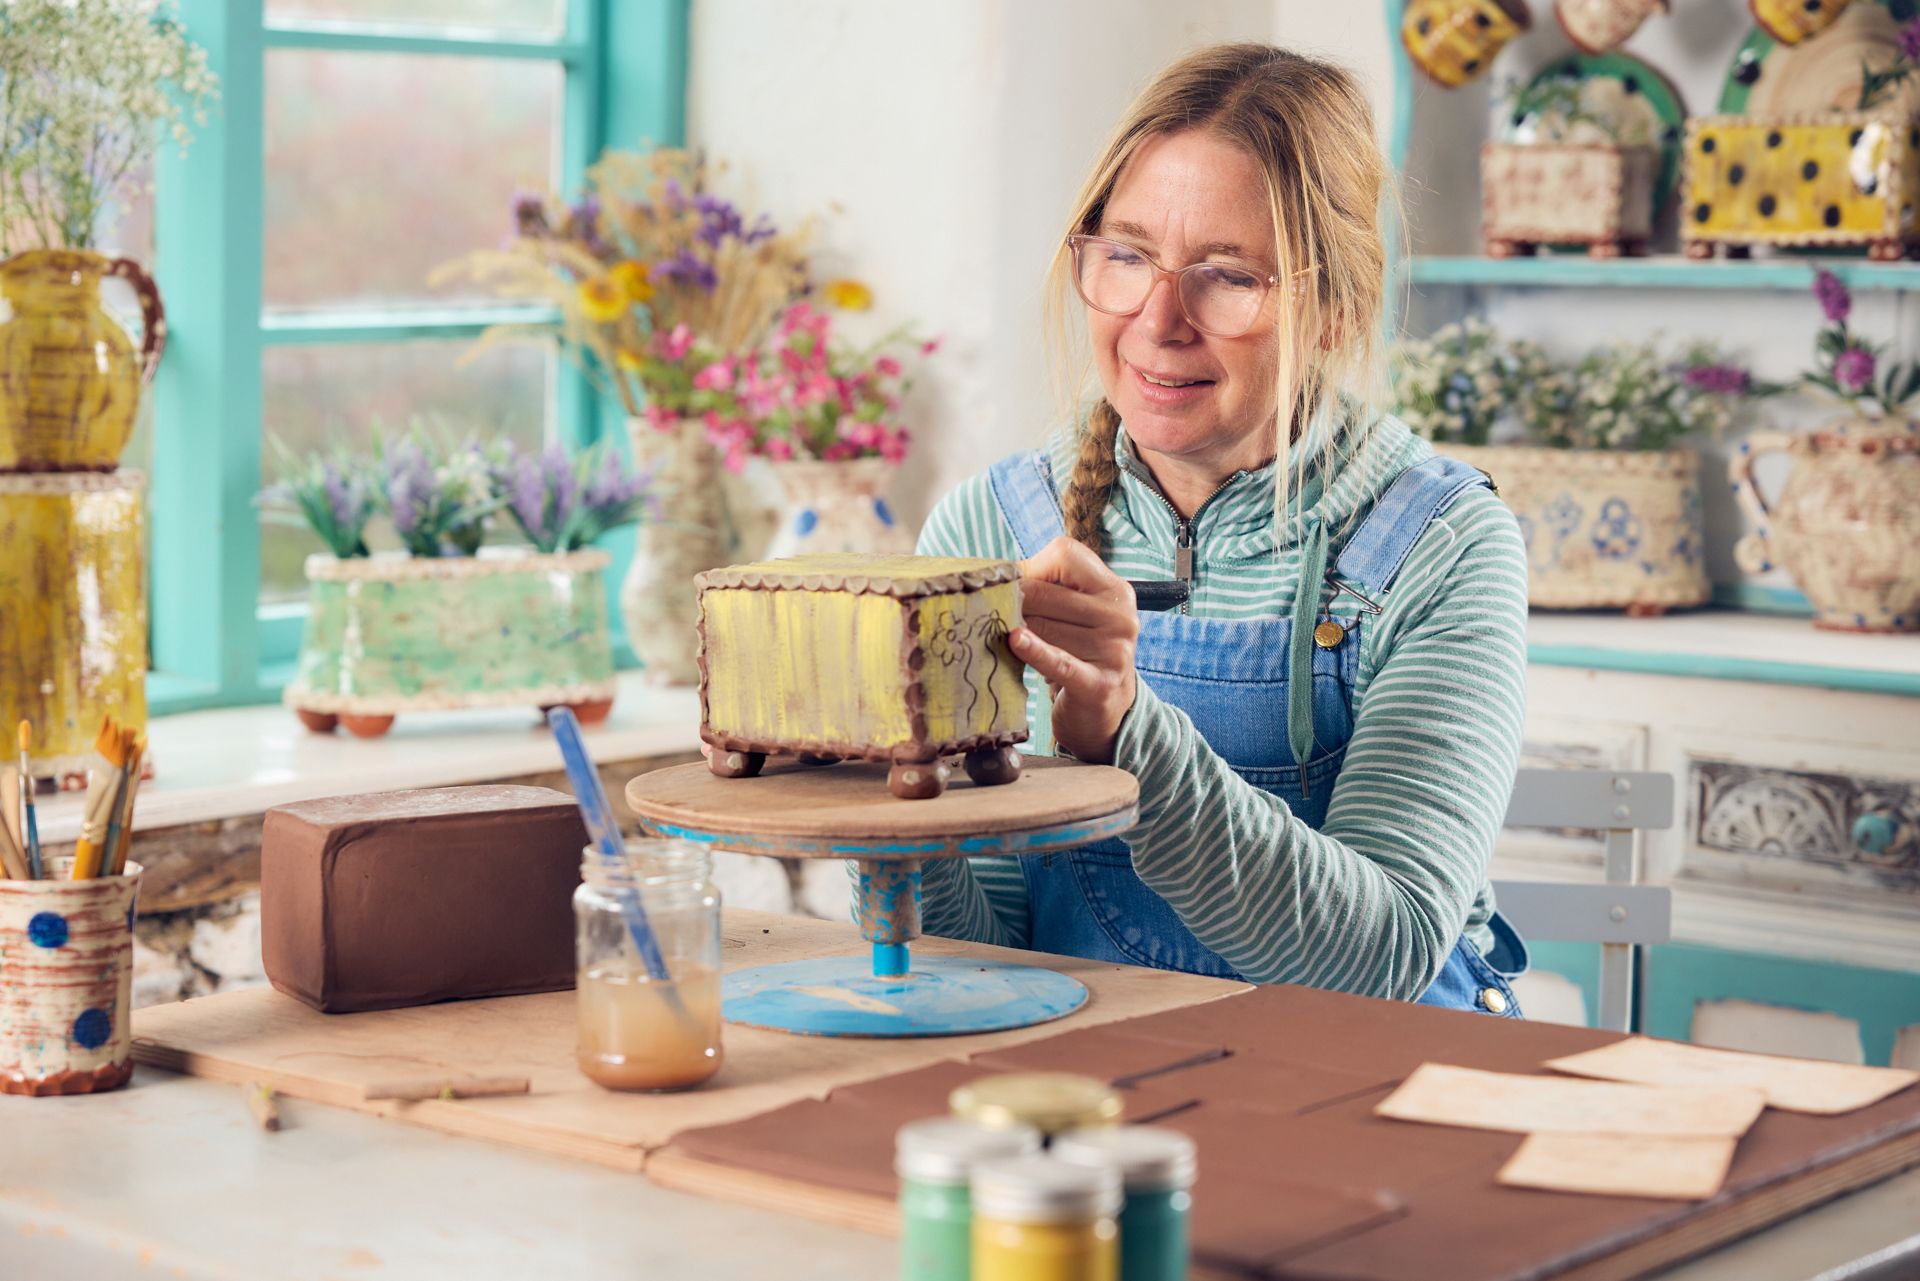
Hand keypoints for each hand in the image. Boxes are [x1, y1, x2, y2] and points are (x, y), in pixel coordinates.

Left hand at [1009, 536, 1138, 764]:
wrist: (1104, 711)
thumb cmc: (1079, 653)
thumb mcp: (1077, 614)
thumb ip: (1050, 589)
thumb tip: (999, 576)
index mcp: (1116, 589)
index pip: (1066, 555)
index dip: (1032, 567)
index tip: (1018, 586)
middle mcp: (1120, 616)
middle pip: (1047, 593)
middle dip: (1016, 603)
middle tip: (998, 615)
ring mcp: (1113, 650)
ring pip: (1043, 627)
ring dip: (1018, 632)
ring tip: (1011, 640)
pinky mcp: (1099, 684)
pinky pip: (1058, 661)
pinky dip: (1034, 651)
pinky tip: (1015, 642)